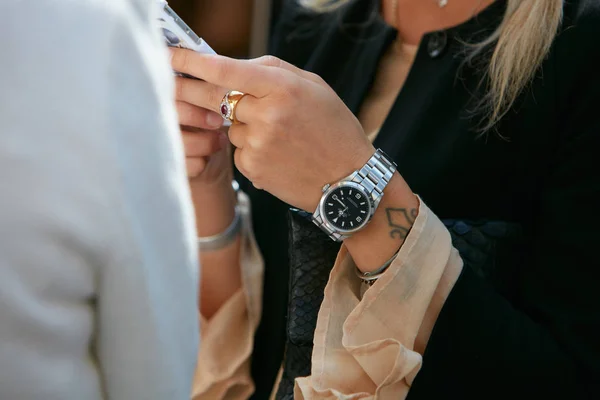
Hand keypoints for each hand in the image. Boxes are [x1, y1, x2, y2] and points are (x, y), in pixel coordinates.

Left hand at [170, 49, 374, 211]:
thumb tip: (235, 66)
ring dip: (243, 126)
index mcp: (283, 88)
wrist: (347, 181)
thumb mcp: (314, 87)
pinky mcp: (252, 169)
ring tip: (279, 136)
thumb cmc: (334, 129)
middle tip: (172, 83)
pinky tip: (278, 155)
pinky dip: (251, 148)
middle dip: (191, 89)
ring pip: (230, 127)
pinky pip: (238, 150)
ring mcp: (257, 145)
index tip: (170, 55)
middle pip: (214, 98)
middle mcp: (267, 115)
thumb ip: (273, 71)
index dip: (193, 62)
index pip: (226, 70)